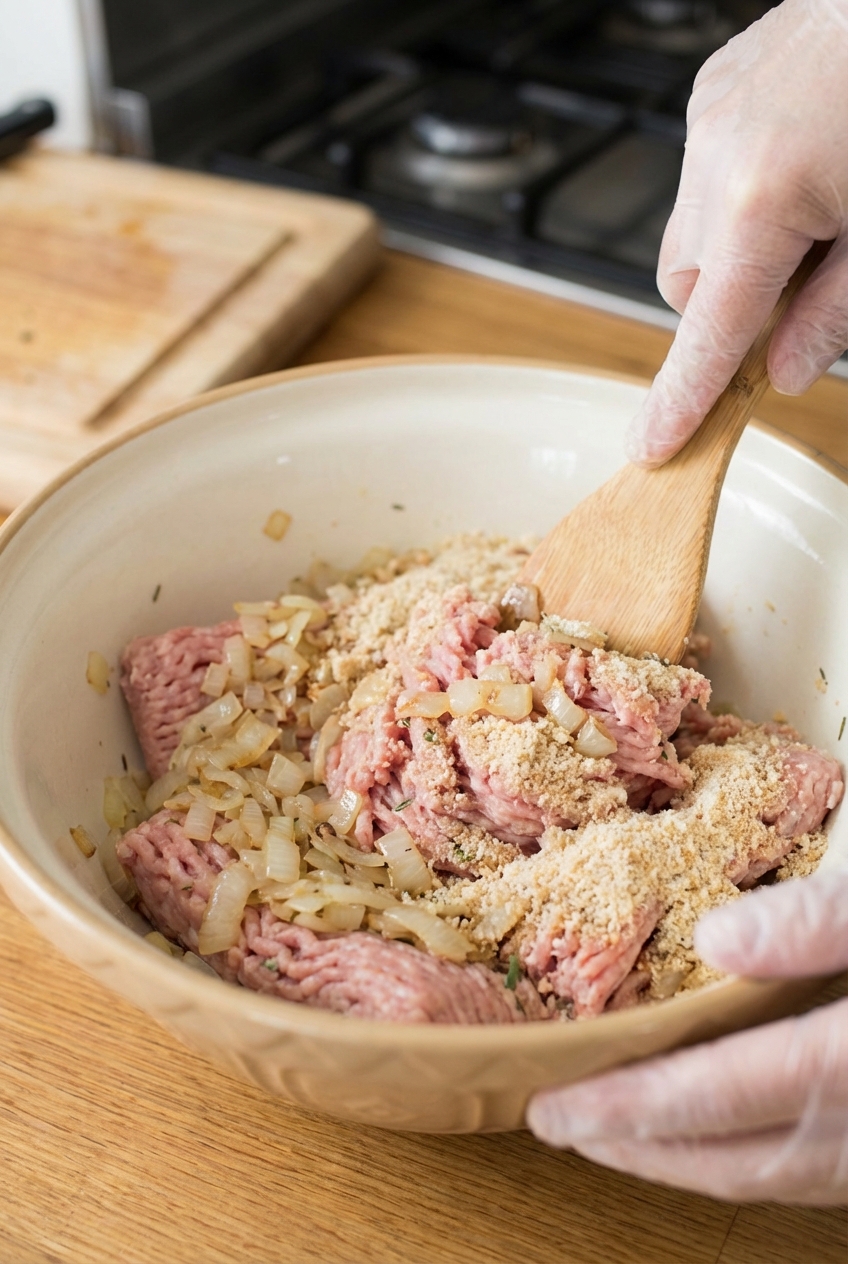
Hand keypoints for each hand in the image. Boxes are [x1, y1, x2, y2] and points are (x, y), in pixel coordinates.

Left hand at [526, 869, 847, 1203]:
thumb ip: (817, 919)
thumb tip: (715, 939)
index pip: (724, 1092)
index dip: (632, 1103)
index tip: (553, 1103)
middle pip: (736, 1157)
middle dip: (638, 1144)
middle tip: (557, 1122)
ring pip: (770, 1174)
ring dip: (684, 1156)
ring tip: (610, 1128)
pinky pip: (804, 1167)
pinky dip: (740, 1153)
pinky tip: (703, 1126)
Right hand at [626, 0, 847, 466]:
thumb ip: (834, 313)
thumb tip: (786, 367)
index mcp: (762, 198)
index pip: (709, 332)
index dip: (682, 398)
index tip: (653, 445)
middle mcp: (718, 154)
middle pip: (689, 283)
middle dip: (732, 303)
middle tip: (807, 279)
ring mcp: (713, 114)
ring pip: (694, 228)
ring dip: (741, 244)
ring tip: (816, 205)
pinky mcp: (719, 85)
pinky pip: (706, 172)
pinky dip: (742, 191)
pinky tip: (802, 160)